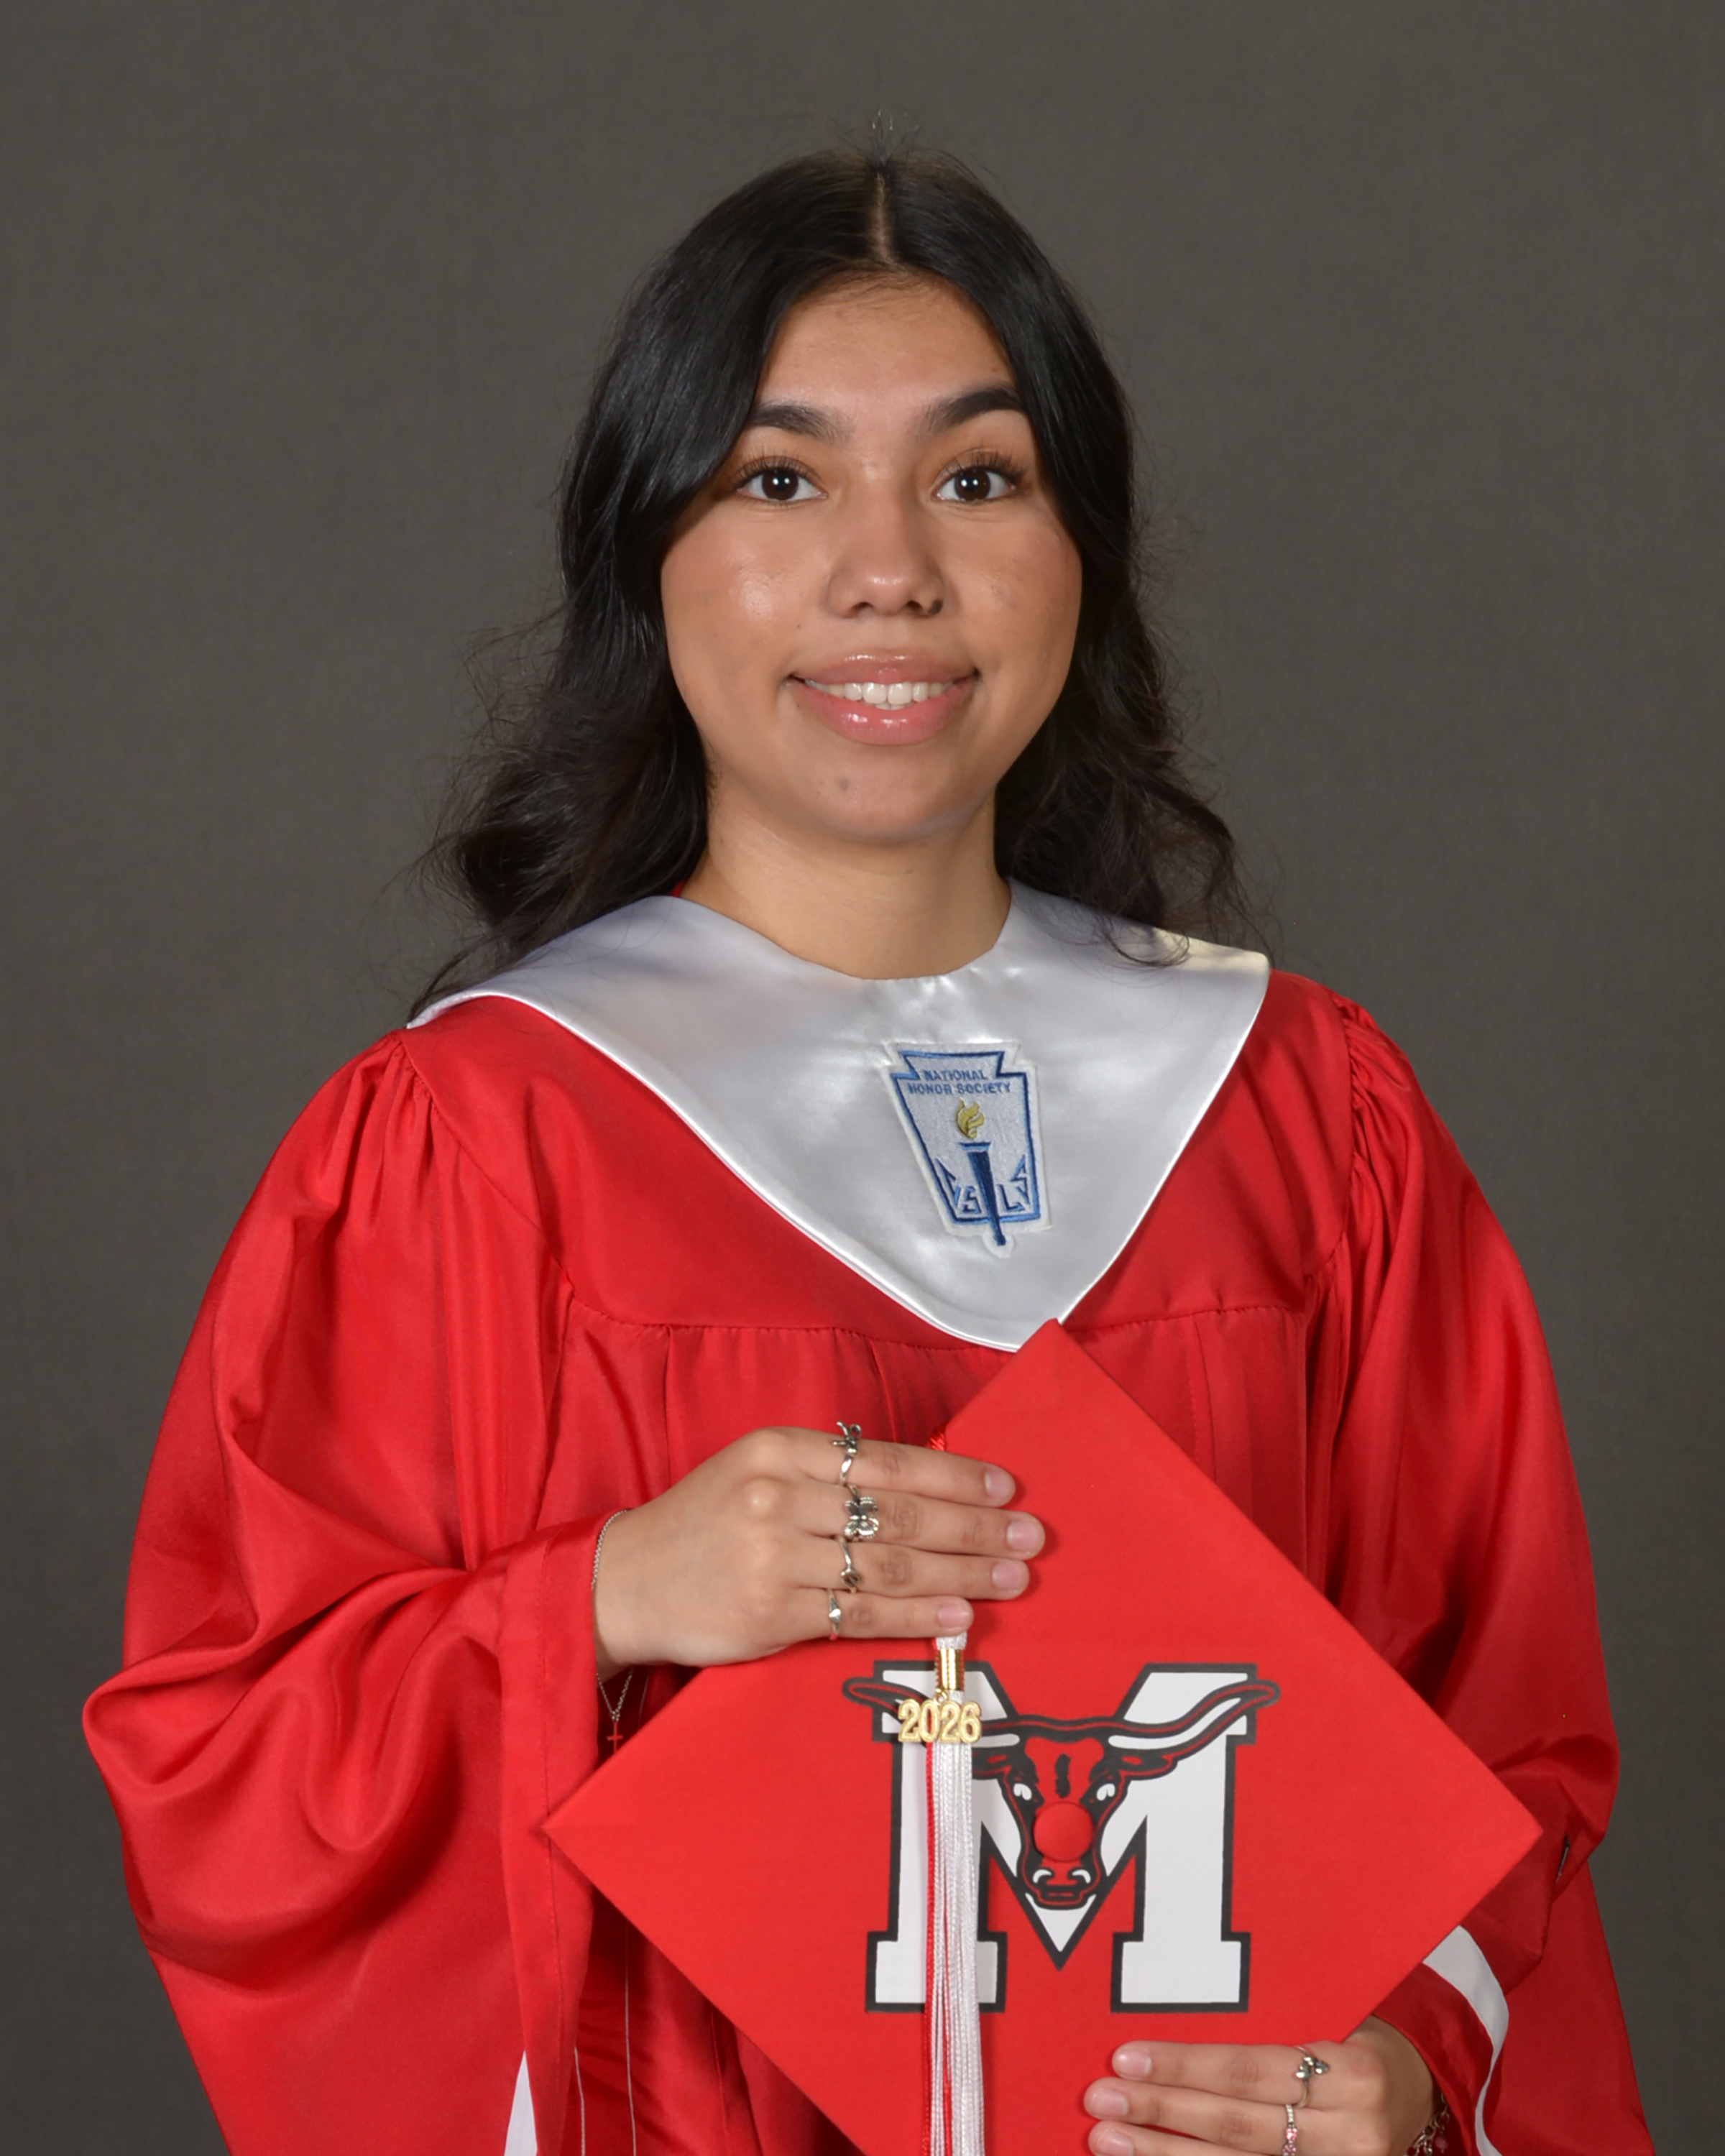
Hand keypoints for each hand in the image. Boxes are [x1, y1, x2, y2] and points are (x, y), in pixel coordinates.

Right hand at [592, 1428, 1041, 1676]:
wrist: (626, 1582)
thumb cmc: (705, 1523)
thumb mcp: (757, 1472)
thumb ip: (829, 1475)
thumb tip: (927, 1485)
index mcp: (780, 1450)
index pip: (887, 1460)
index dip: (954, 1475)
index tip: (1006, 1489)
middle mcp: (779, 1498)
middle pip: (900, 1512)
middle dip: (974, 1526)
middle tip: (1029, 1538)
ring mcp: (775, 1558)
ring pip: (889, 1565)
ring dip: (962, 1573)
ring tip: (1010, 1578)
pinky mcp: (772, 1615)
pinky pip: (863, 1615)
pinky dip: (918, 1616)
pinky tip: (960, 1616)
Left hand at [1083, 2021, 1435, 2155]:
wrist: (1416, 2094)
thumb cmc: (1356, 2040)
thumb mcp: (1328, 2018)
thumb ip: (1269, 2024)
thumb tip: (1172, 2017)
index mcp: (1353, 2073)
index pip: (1251, 2069)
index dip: (1185, 2066)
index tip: (1126, 2057)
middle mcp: (1352, 2134)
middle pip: (1238, 2127)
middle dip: (1161, 2113)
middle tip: (1100, 2099)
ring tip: (1108, 2139)